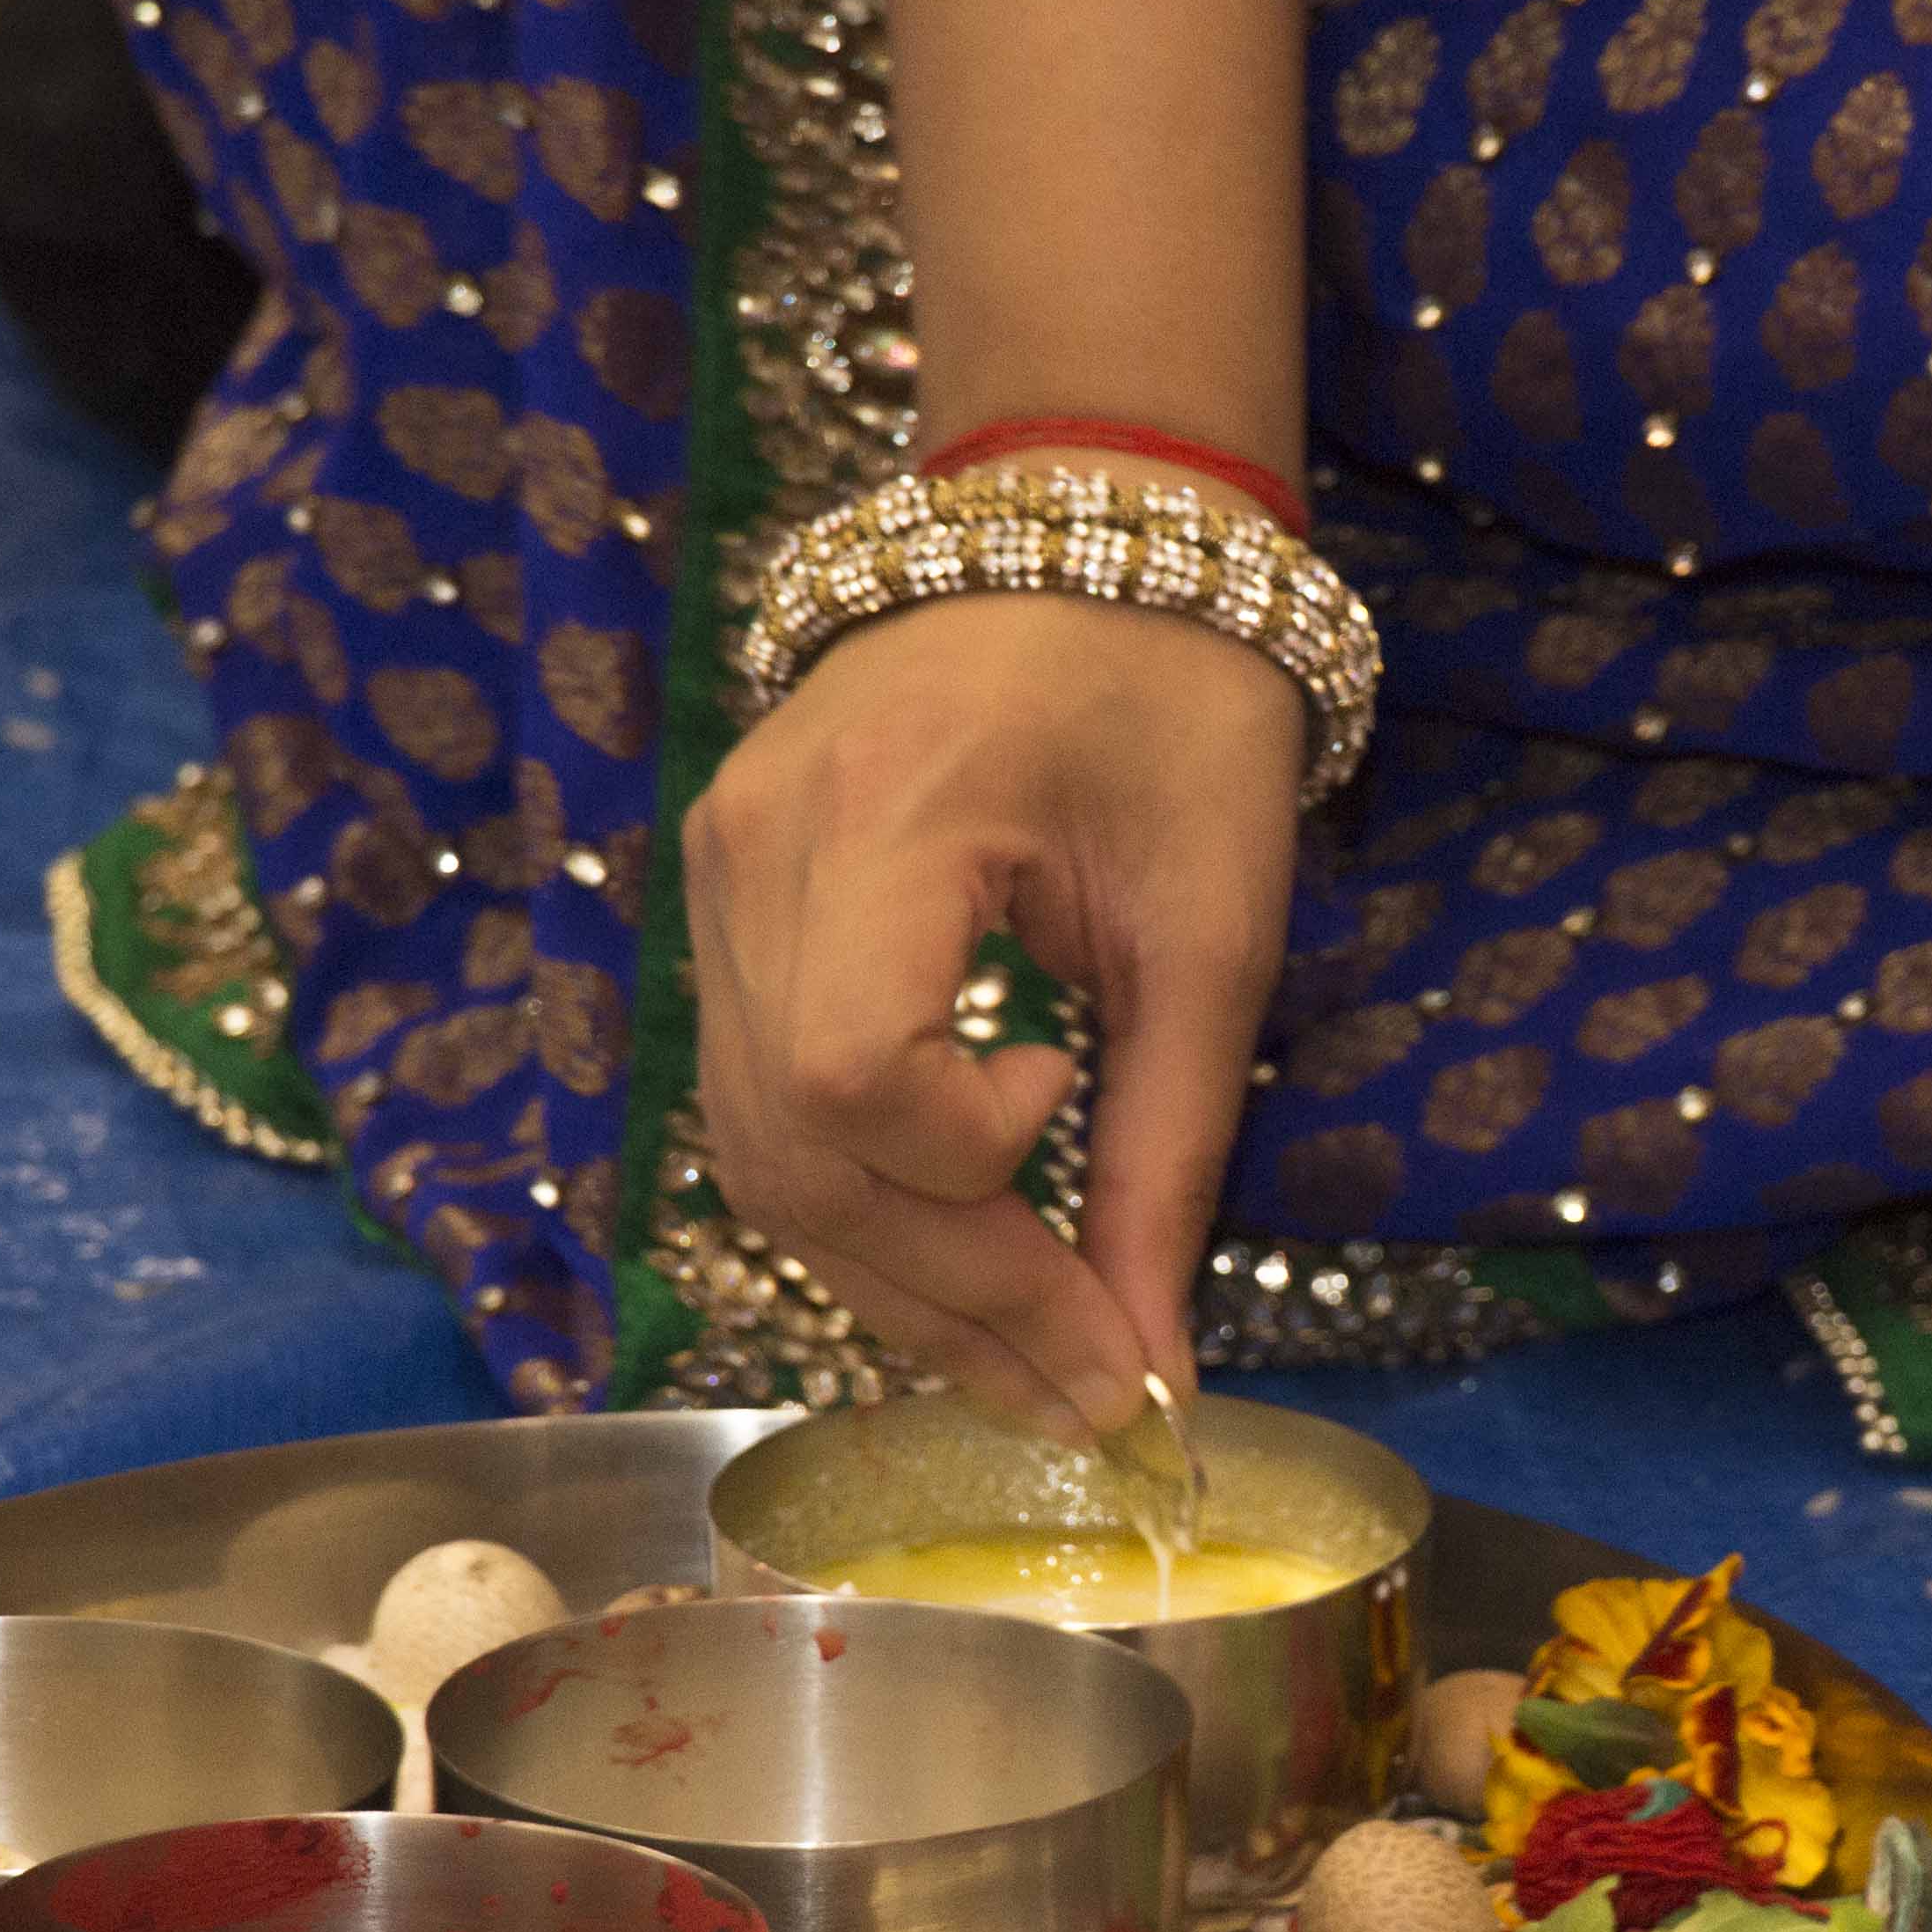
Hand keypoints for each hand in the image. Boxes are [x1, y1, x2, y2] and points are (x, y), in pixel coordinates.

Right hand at [683, 575, 1298, 1438]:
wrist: (1080, 537)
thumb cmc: (1175, 703)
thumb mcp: (1213, 926)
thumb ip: (1169, 1148)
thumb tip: (1151, 1363)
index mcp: (882, 812)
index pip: (858, 1073)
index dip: (969, 1188)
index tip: (1078, 1166)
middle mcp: (755, 847)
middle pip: (792, 1145)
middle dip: (944, 1297)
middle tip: (1087, 1395)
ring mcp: (717, 871)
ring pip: (760, 1150)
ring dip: (897, 1281)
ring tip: (1034, 1364)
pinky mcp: (726, 899)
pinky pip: (764, 1099)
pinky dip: (862, 1203)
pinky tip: (964, 1261)